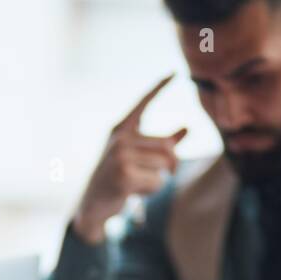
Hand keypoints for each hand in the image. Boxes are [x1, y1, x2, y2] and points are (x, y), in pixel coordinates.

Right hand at [72, 75, 187, 244]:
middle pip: (167, 146)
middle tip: (168, 174)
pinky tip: (134, 192)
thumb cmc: (118, 179)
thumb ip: (163, 144)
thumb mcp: (139, 158)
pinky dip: (152, 191)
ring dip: (159, 180)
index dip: (159, 88)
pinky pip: (157, 181)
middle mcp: (120, 138)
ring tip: (139, 184)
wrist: (93, 205)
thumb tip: (187, 128)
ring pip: (164, 166)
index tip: (174, 73)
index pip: (143, 104)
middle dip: (172, 165)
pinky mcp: (124, 175)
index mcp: (121, 129)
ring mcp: (120, 156)